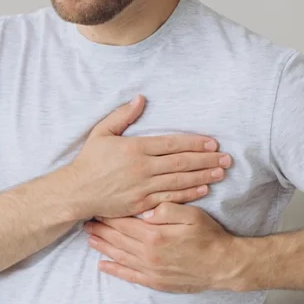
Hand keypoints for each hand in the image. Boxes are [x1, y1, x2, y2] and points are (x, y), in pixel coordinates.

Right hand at [64, 95, 231, 218]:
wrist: (77, 192)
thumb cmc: (89, 161)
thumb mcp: (102, 132)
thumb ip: (122, 115)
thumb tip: (140, 99)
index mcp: (135, 148)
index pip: (172, 144)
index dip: (194, 143)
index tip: (212, 142)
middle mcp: (142, 167)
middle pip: (181, 162)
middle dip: (206, 159)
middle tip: (226, 158)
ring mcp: (143, 187)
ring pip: (180, 180)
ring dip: (203, 176)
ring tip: (220, 172)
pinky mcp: (142, 204)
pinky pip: (170, 198)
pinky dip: (188, 193)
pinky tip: (203, 189)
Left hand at [83, 202, 240, 292]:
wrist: (223, 265)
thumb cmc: (208, 236)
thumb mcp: (191, 214)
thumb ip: (166, 209)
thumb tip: (144, 209)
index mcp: (154, 234)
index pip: (124, 222)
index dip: (109, 214)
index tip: (98, 206)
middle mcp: (148, 253)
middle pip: (118, 239)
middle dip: (101, 229)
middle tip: (87, 221)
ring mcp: (150, 269)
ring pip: (120, 256)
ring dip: (103, 247)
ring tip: (90, 238)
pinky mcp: (155, 281)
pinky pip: (130, 275)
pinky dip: (115, 270)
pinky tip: (103, 265)